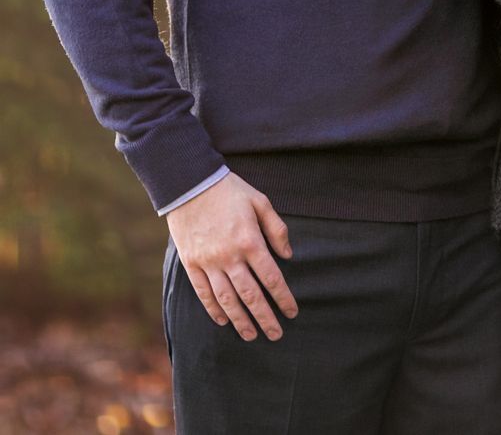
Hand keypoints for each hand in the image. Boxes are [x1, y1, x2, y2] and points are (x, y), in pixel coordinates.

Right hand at [165, 172, 297, 340]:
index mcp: (250, 240)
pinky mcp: (192, 263)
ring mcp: (209, 262)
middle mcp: (230, 256)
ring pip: (227, 300)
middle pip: (250, 296)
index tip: (292, 312)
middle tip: (276, 335)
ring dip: (241, 320)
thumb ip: (276, 229)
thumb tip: (289, 255)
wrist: (189, 183)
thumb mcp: (260, 201)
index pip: (271, 277)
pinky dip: (214, 309)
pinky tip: (223, 321)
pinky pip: (203, 293)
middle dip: (265, 318)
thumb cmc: (229, 190)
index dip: (283, 298)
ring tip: (251, 335)